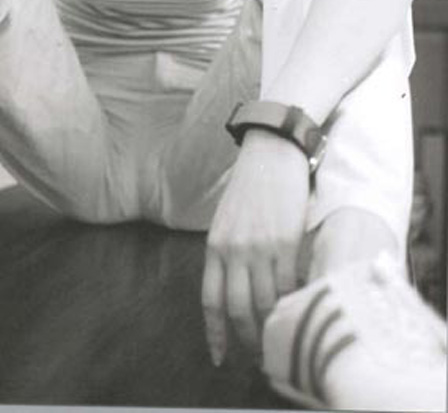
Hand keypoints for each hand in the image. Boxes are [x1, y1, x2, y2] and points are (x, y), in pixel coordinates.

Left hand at [202, 130, 309, 364]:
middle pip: (239, 309)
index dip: (216, 333)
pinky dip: (293, 302)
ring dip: (273, 325)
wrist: (272, 152)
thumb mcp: (227, 220)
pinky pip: (289, 284)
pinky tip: (298, 310)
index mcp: (215, 246)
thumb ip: (229, 253)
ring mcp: (260, 247)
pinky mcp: (287, 241)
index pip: (211, 300)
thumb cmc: (251, 187)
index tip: (219, 356)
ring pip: (266, 302)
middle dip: (249, 338)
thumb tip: (239, 291)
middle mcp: (234, 250)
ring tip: (282, 338)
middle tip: (260, 355)